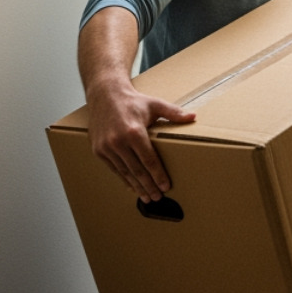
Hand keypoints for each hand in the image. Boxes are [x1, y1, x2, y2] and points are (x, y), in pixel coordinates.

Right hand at [86, 81, 194, 201]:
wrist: (104, 95)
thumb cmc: (132, 101)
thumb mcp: (155, 104)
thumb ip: (174, 112)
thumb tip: (193, 117)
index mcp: (134, 131)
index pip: (149, 160)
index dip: (158, 175)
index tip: (166, 187)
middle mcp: (118, 141)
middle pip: (137, 170)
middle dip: (148, 186)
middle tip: (158, 197)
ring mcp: (106, 147)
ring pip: (125, 172)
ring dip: (136, 186)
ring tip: (147, 197)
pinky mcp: (98, 150)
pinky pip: (114, 168)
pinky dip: (124, 179)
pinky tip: (132, 186)